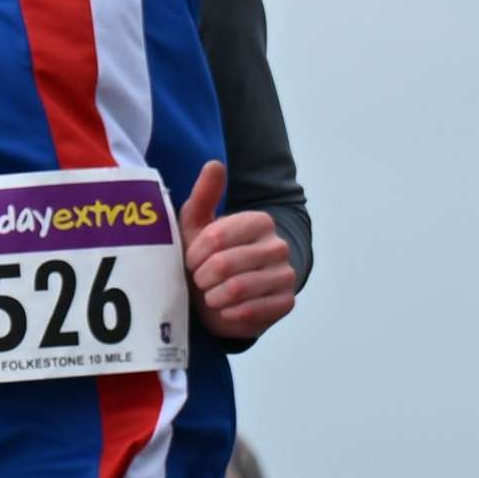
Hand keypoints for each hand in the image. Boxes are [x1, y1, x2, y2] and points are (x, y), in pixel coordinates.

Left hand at [178, 160, 295, 340]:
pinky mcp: (286, 302)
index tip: (191, 260)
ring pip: (237, 288)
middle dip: (202, 277)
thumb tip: (215, 164)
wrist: (223, 295)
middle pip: (225, 264)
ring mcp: (286, 274)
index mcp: (259, 221)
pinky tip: (225, 308)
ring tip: (210, 294)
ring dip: (214, 296)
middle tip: (199, 280)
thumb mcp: (197, 225)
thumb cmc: (207, 256)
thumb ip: (205, 195)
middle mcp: (279, 245)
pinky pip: (251, 311)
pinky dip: (229, 313)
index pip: (217, 236)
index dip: (196, 253)